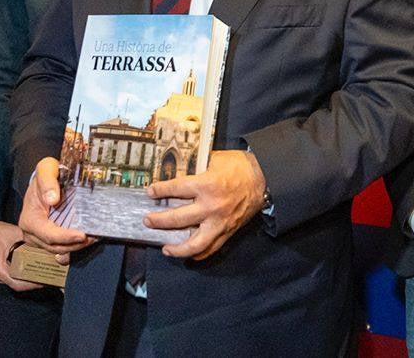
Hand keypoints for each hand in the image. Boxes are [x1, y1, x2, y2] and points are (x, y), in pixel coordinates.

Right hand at [0, 218, 42, 291]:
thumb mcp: (16, 234)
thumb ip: (30, 243)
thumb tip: (44, 248)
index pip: (18, 284)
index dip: (33, 284)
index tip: (44, 281)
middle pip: (15, 284)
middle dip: (31, 282)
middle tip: (44, 276)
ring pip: (11, 281)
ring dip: (24, 278)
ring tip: (38, 272)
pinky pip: (7, 276)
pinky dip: (17, 274)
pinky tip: (27, 268)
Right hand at [18, 157, 94, 262]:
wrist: (45, 179)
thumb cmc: (46, 174)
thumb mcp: (46, 169)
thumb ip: (47, 181)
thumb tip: (52, 199)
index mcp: (29, 219)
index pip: (48, 235)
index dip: (65, 237)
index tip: (82, 235)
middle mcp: (32, 233)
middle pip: (55, 246)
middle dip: (75, 244)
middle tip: (95, 237)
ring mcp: (38, 238)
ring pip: (59, 249)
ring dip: (77, 246)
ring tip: (94, 237)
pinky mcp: (46, 239)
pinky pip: (60, 247)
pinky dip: (74, 245)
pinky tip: (87, 238)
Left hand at [144, 150, 265, 259]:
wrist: (265, 178)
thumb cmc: (241, 166)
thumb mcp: (217, 159)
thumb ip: (199, 167)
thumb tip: (182, 171)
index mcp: (207, 185)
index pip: (176, 189)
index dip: (160, 190)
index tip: (150, 192)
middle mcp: (211, 207)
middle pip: (178, 218)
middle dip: (159, 220)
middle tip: (148, 220)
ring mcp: (220, 222)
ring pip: (195, 244)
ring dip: (177, 248)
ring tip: (166, 248)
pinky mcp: (228, 231)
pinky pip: (212, 248)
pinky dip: (199, 253)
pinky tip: (189, 254)